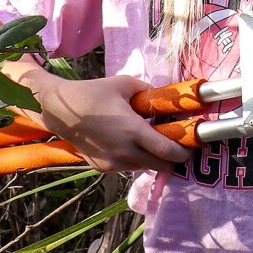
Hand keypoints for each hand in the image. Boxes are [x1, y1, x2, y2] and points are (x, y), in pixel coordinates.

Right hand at [30, 73, 191, 172]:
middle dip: (172, 156)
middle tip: (174, 141)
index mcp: (133, 131)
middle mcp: (124, 152)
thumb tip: (165, 98)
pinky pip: (128, 167)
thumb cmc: (94, 93)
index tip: (192, 144)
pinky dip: (135, 159)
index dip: (184, 151)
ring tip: (150, 140)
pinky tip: (131, 143)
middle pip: (161, 165)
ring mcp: (112, 163)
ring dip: (153, 158)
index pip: (168, 152)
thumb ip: (150, 92)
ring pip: (145, 167)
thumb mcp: (126, 84)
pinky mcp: (102, 168)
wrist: (60, 111)